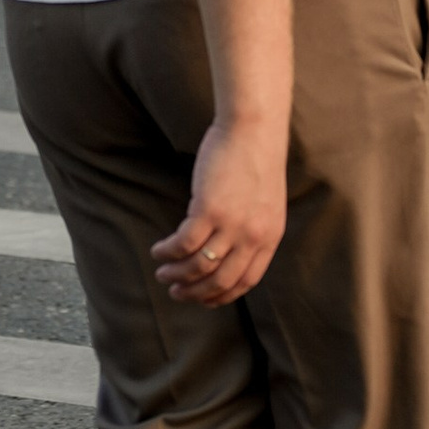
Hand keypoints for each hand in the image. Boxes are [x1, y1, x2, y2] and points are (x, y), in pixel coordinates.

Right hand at [154, 119, 287, 306]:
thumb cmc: (256, 161)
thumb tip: (227, 249)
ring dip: (176, 274)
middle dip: (195, 292)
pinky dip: (168, 252)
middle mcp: (253, 236)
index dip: (223, 295)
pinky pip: (183, 243)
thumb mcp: (265, 203)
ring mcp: (232, 225)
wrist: (254, 129)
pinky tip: (159, 251)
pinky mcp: (209, 209)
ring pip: (199, 266)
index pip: (246, 281)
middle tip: (176, 292)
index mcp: (270, 237)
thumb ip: (252, 228)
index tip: (204, 299)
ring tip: (162, 273)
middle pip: (221, 281)